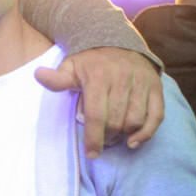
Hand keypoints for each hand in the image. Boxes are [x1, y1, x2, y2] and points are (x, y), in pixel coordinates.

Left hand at [35, 47, 163, 158]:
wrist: (118, 42)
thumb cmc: (90, 62)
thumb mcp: (70, 67)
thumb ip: (57, 78)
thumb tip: (38, 75)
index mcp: (99, 77)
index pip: (96, 114)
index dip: (94, 137)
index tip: (91, 154)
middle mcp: (123, 78)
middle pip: (116, 120)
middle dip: (107, 137)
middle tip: (101, 143)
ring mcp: (142, 82)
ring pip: (135, 120)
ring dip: (124, 136)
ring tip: (113, 139)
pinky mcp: (156, 86)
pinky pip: (157, 115)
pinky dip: (147, 132)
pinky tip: (134, 141)